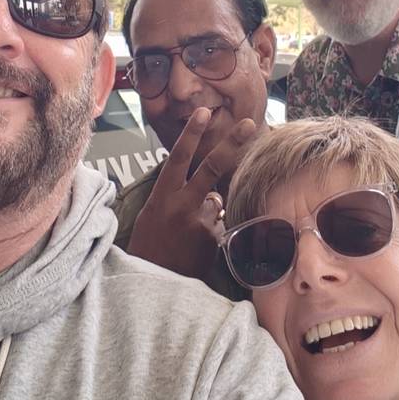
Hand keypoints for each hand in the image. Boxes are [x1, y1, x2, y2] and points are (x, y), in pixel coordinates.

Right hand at [127, 109, 256, 279]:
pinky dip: (211, 234)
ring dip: (208, 214)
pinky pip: (219, 228)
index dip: (191, 134)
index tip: (203, 112)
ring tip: (186, 237)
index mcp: (162, 197)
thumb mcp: (152, 216)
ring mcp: (200, 223)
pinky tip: (194, 249)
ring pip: (216, 204)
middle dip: (232, 143)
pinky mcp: (213, 240)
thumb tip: (209, 191)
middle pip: (212, 167)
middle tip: (250, 124)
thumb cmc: (148, 248)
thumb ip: (176, 198)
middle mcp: (182, 206)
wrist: (150, 286)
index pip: (179, 158)